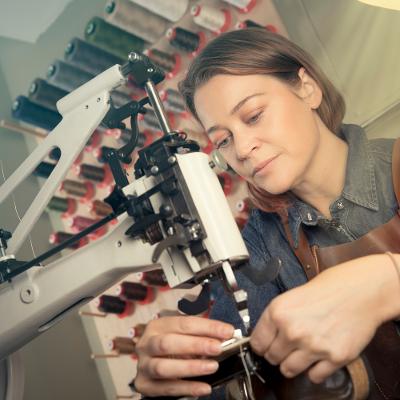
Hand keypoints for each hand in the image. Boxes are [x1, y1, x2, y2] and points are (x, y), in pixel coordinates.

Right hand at [134, 316, 233, 396]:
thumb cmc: (171, 347)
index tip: (226, 331)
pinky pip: (166, 388)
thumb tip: (224, 336)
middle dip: (195, 345)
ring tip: (212, 367)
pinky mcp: (145, 385)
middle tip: (217, 348)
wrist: (152, 365)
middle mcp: (147, 344)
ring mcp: (144, 365)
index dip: (207, 327)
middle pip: (168, 343)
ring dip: (190, 367)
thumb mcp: (182, 336)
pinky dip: (187, 388)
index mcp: (158, 326)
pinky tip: (204, 387)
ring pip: (163, 367)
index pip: (183, 323)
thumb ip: (199, 335)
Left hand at [250, 254, 399, 383]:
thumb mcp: (291, 297)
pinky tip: (319, 357)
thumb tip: (264, 337)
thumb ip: (276, 318)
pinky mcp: (334, 358)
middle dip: (278, 354)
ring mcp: (313, 346)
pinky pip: (314, 376)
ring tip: (301, 354)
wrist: (359, 291)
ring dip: (293, 365)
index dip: (261, 345)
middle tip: (287, 348)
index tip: (266, 346)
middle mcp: (292, 331)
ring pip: (289, 370)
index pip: (257, 343)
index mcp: (278, 312)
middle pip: (272, 358)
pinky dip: (315, 370)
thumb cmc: (327, 289)